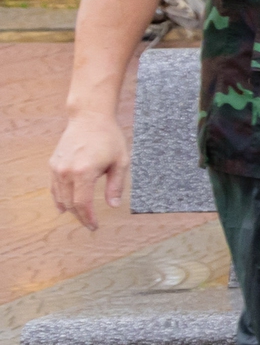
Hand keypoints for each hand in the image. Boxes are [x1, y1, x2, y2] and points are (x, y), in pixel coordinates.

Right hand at [50, 111, 129, 231]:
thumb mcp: (121, 161)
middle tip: (90, 224)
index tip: (95, 227)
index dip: (88, 218)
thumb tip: (113, 205)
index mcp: (84, 172)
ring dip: (69, 209)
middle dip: (80, 216)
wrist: (90, 117)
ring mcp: (57, 168)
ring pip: (60, 197)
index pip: (82, 204)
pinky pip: (54, 187)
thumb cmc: (109, 138)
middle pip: (70, 204)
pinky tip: (63, 207)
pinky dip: (59, 198)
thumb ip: (116, 185)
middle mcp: (66, 172)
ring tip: (81, 217)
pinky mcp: (53, 164)